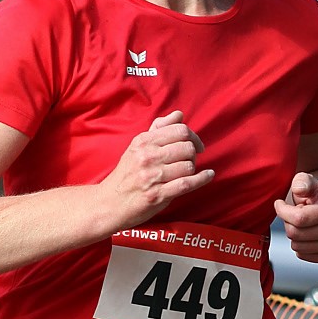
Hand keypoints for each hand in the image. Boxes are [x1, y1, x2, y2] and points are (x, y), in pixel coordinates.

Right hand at [101, 111, 214, 227]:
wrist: (109, 203)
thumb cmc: (127, 174)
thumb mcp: (138, 147)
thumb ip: (159, 129)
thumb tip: (179, 115)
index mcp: (143, 141)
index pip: (180, 130)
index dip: (193, 137)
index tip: (196, 145)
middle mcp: (147, 156)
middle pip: (187, 147)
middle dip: (193, 154)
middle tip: (188, 161)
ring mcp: (152, 176)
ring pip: (188, 165)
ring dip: (191, 169)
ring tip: (185, 172)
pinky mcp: (157, 195)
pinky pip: (187, 184)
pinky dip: (202, 179)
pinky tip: (208, 175)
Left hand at [273, 173, 317, 262]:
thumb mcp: (310, 182)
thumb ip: (302, 181)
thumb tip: (298, 189)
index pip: (298, 218)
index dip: (282, 211)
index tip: (279, 204)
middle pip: (294, 233)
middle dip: (287, 222)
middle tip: (293, 213)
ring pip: (296, 246)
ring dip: (293, 234)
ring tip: (302, 223)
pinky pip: (301, 255)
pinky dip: (299, 244)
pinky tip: (306, 234)